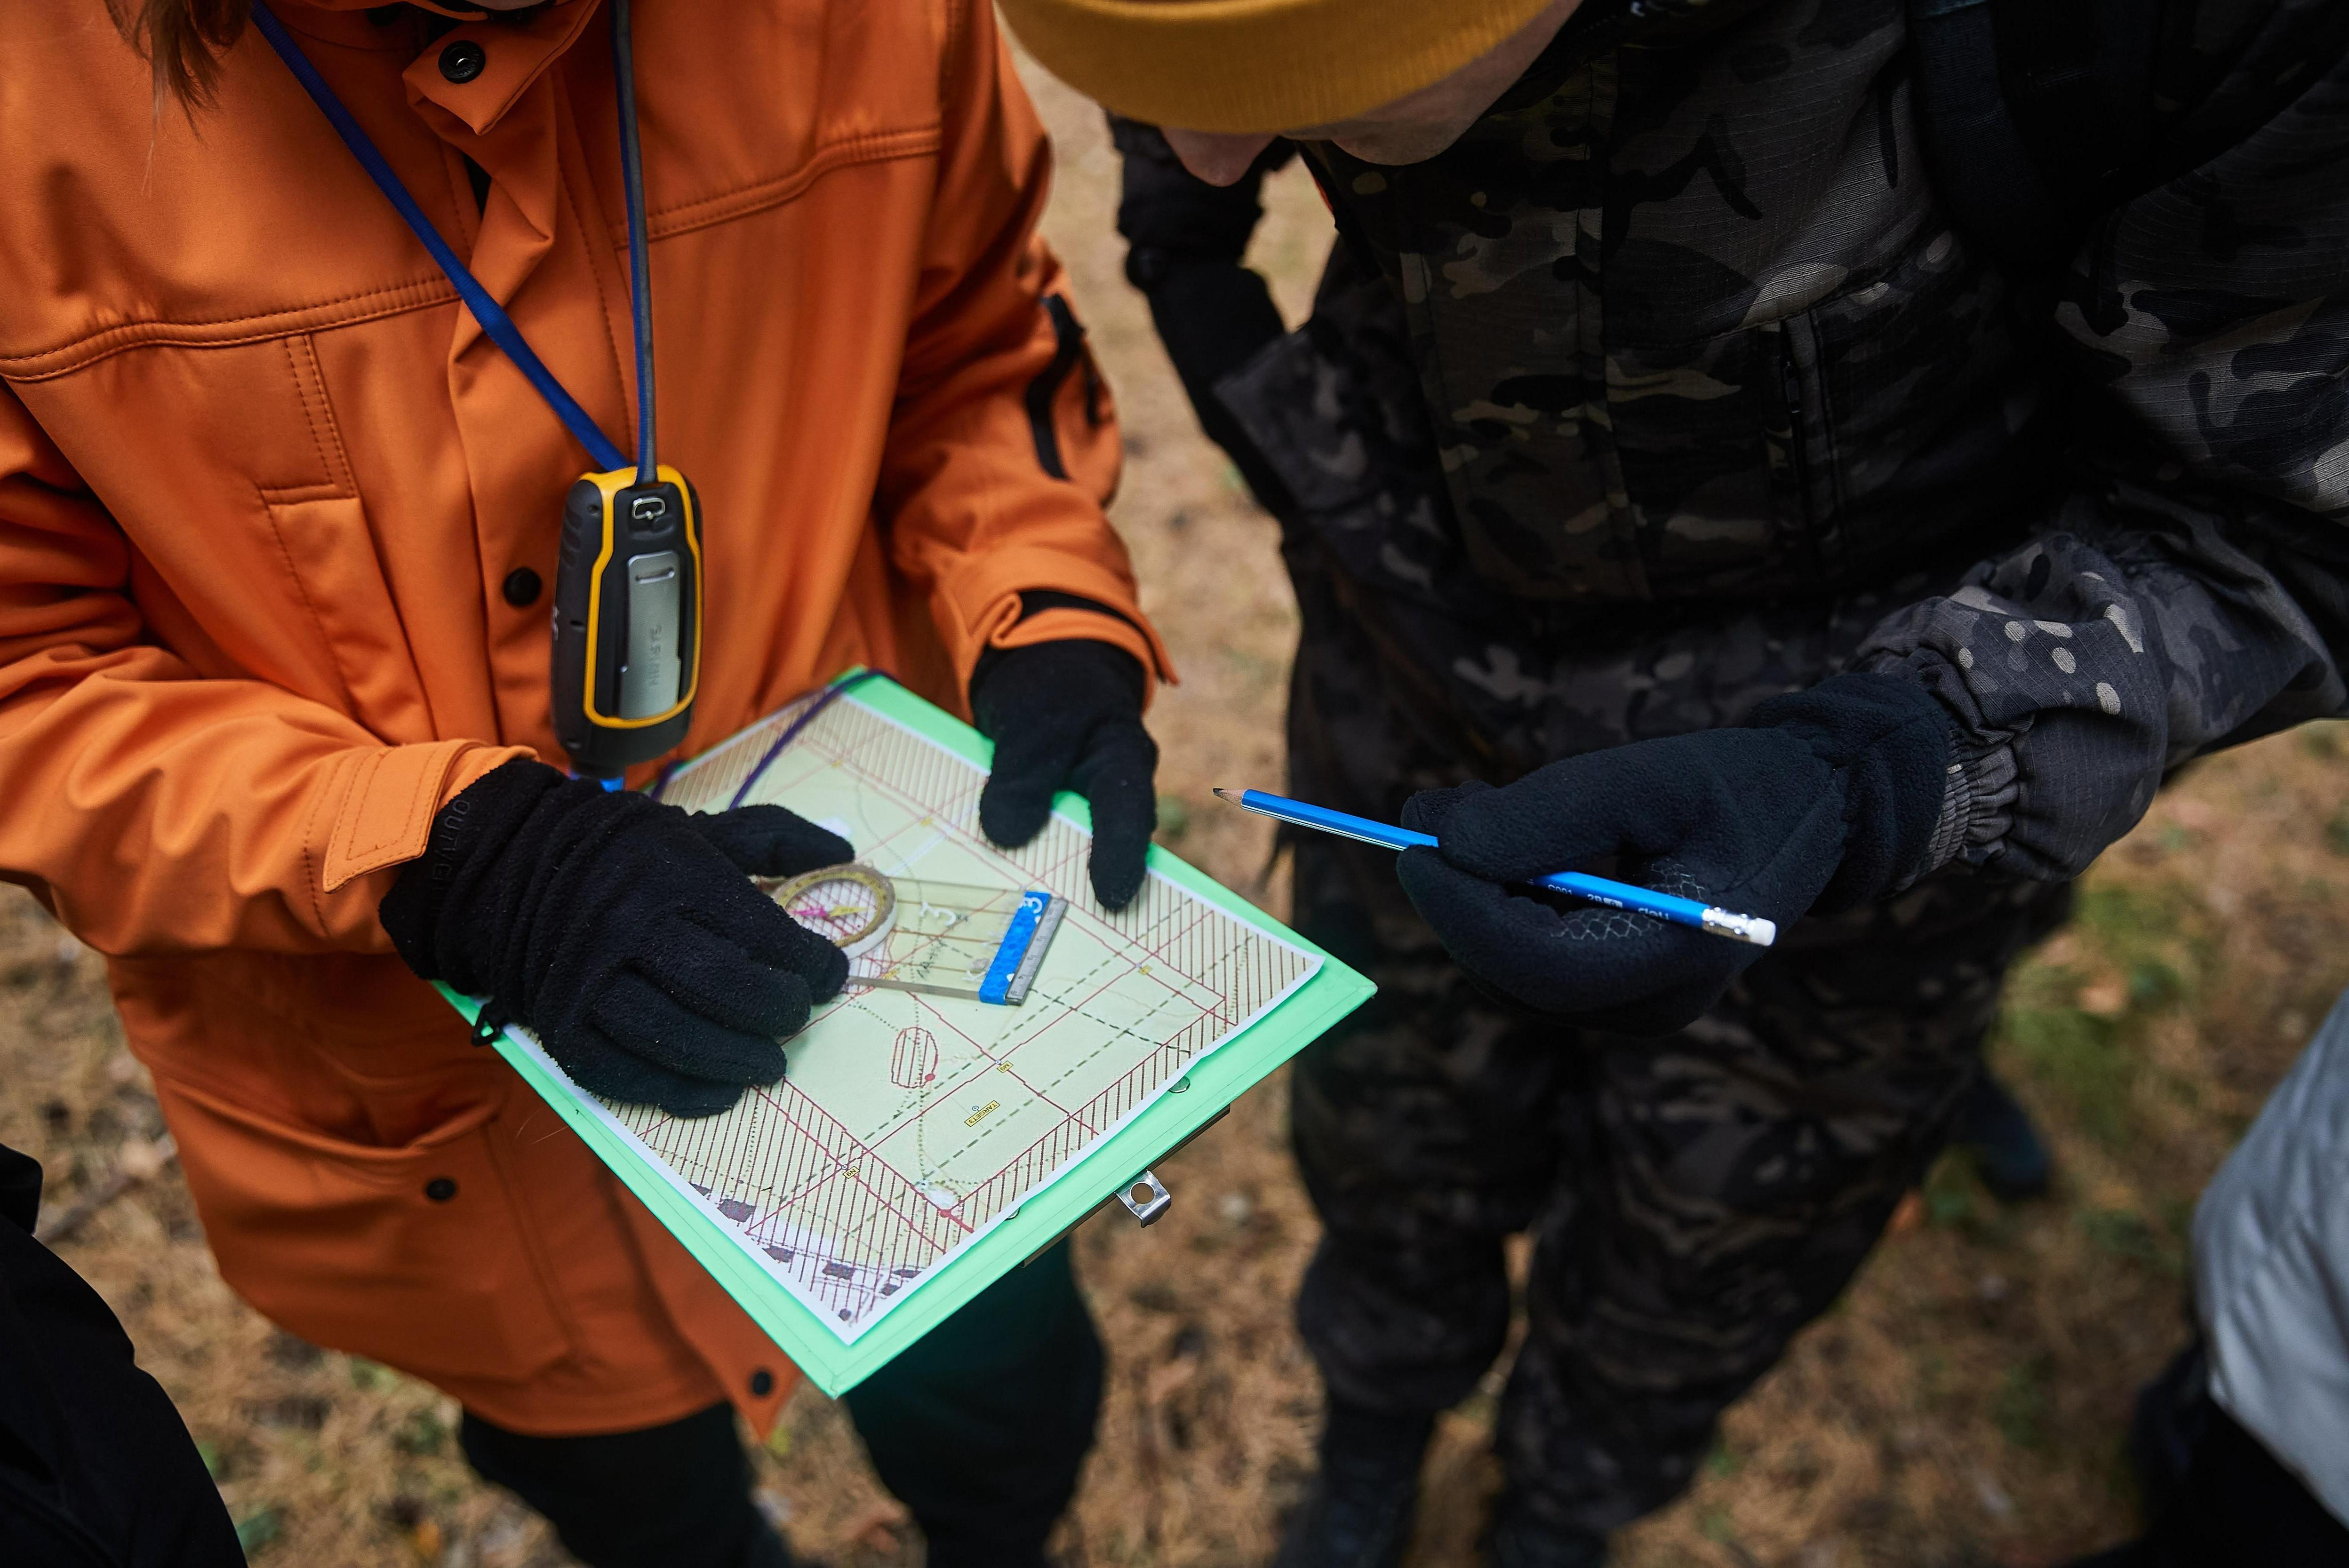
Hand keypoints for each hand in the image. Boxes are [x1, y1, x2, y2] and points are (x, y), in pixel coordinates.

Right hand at [380, 760, 850, 1116]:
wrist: (509, 869)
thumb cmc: (625, 856)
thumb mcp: (698, 830)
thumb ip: (772, 839)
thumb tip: (843, 852)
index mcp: (673, 871)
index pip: (762, 932)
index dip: (809, 964)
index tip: (828, 976)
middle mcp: (629, 924)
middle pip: (724, 988)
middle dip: (776, 1012)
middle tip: (796, 1020)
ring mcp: (589, 980)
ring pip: (676, 1037)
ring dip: (735, 1061)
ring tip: (770, 1064)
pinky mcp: (561, 1025)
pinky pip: (625, 1072)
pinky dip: (677, 1090)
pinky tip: (717, 1091)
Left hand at [972, 639, 1157, 908]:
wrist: (1042, 671)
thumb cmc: (1048, 689)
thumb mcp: (1030, 719)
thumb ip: (1020, 773)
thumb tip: (1006, 835)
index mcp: (1121, 758)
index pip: (1126, 811)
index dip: (1121, 856)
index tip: (1111, 899)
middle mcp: (1114, 793)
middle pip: (1108, 847)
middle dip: (1092, 890)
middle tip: (1076, 935)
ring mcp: (1087, 812)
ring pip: (1075, 855)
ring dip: (1054, 886)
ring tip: (1031, 931)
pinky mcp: (1058, 822)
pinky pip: (1047, 852)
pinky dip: (1027, 872)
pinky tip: (998, 900)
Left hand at [1396, 674, 1952, 1034]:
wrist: (1814, 812)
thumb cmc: (1740, 786)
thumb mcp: (1652, 776)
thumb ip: (1552, 810)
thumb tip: (1447, 841)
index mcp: (1680, 956)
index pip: (1539, 961)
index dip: (1464, 909)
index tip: (1414, 846)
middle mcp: (1655, 1003)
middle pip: (1514, 972)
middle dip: (1457, 896)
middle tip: (1424, 813)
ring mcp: (1636, 1004)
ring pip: (1512, 967)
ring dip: (1473, 894)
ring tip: (1464, 809)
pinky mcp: (1617, 988)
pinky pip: (1531, 956)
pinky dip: (1500, 900)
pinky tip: (1501, 840)